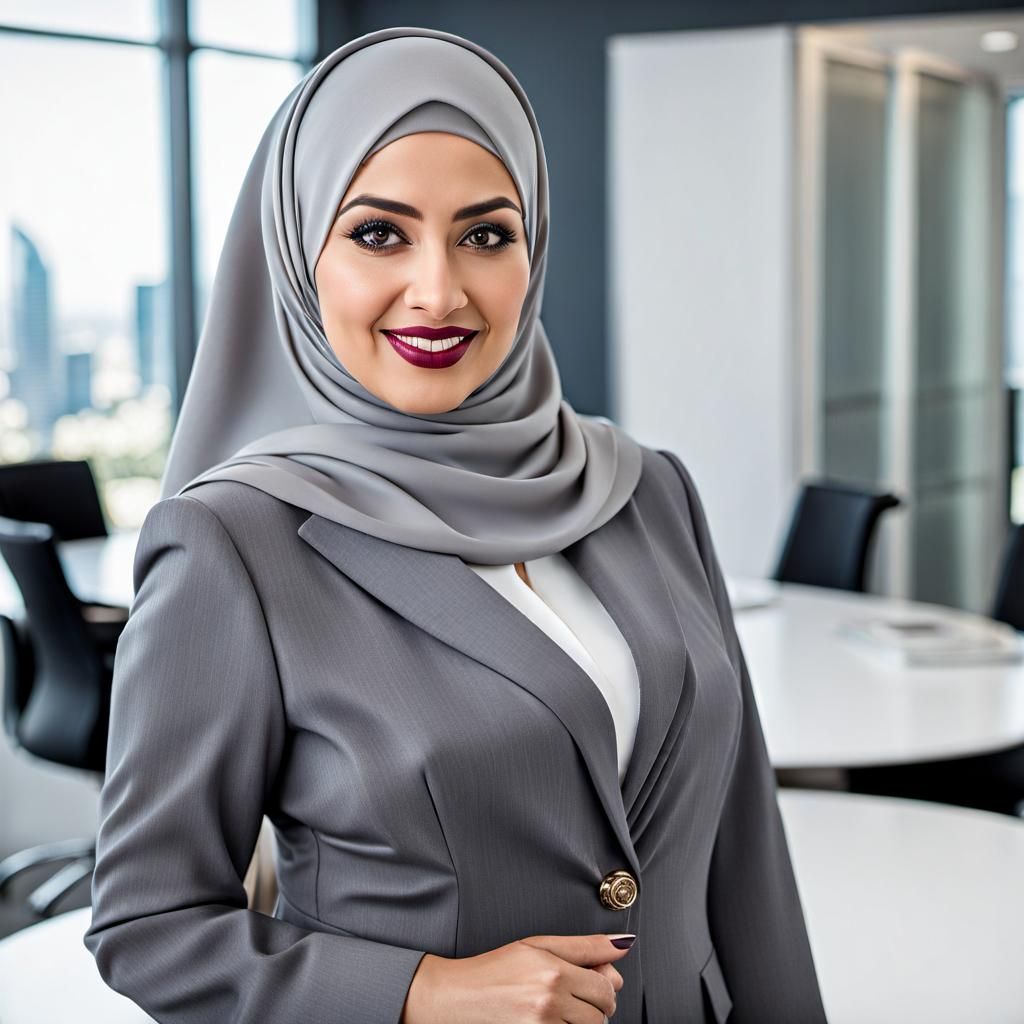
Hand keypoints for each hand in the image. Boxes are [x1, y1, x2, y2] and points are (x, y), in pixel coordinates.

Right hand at [401, 932, 634, 1023]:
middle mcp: (550, 1003)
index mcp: (555, 973)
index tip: (590, 978)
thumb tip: (625, 943)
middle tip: (570, 995)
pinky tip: (548, 1020)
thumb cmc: (495, 969)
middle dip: (593, 1006)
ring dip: (580, 1023)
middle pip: (602, 1015)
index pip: (607, 987)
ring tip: (555, 1008)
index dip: (603, 984)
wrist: (455, 998)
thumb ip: (585, 946)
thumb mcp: (538, 945)